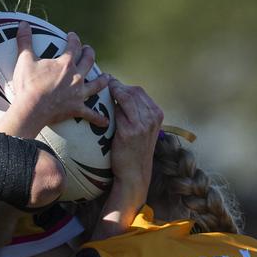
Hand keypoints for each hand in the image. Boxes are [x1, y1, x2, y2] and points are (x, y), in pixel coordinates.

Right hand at [7, 21, 108, 132]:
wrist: (31, 109)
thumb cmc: (28, 84)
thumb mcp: (25, 60)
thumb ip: (25, 41)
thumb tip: (22, 24)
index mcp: (66, 64)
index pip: (73, 46)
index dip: (73, 39)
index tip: (72, 35)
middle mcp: (76, 77)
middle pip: (88, 62)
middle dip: (89, 54)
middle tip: (88, 50)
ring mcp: (78, 93)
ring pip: (96, 85)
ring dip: (102, 80)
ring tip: (107, 77)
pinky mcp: (76, 109)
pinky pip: (90, 114)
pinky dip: (98, 118)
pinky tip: (105, 121)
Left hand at [93, 79, 162, 239]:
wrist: (134, 173)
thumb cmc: (134, 151)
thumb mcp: (143, 130)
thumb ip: (136, 113)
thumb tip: (118, 96)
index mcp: (156, 114)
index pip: (139, 91)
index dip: (123, 85)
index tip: (110, 83)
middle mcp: (152, 117)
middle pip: (133, 91)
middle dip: (116, 85)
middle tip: (102, 84)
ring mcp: (142, 124)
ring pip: (126, 97)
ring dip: (112, 92)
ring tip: (99, 92)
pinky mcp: (129, 131)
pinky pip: (118, 111)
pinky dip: (109, 106)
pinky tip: (99, 107)